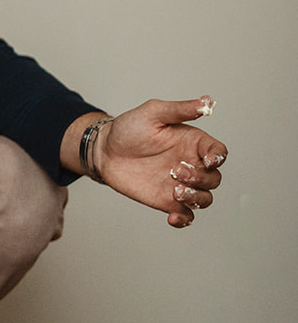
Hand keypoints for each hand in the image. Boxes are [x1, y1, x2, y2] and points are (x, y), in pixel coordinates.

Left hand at [89, 97, 227, 227]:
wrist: (104, 151)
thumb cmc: (128, 129)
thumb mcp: (153, 113)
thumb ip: (180, 109)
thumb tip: (207, 102)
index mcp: (193, 143)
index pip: (219, 153)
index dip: (218, 158)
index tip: (206, 160)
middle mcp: (191, 164)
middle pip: (214, 179)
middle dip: (200, 178)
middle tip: (175, 171)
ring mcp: (179, 184)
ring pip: (204, 198)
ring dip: (195, 198)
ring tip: (175, 191)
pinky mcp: (165, 200)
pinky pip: (185, 215)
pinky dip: (184, 220)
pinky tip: (172, 217)